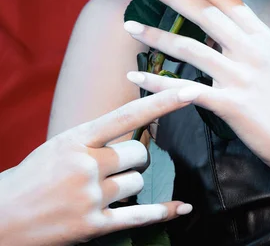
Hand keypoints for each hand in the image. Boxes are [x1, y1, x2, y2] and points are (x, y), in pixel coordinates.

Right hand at [0, 88, 197, 245]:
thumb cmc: (32, 177)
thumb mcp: (60, 146)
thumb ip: (95, 138)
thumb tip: (134, 127)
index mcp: (77, 139)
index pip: (128, 115)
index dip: (162, 102)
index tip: (190, 90)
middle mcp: (86, 166)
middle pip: (138, 153)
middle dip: (134, 159)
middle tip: (114, 166)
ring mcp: (90, 197)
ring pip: (138, 182)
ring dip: (130, 186)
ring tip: (101, 191)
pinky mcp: (92, 226)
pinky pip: (139, 216)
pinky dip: (163, 211)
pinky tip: (183, 208)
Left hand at [125, 0, 269, 183]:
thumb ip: (252, 42)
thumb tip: (225, 30)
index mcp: (264, 36)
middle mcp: (253, 50)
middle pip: (205, 13)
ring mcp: (242, 76)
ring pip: (190, 48)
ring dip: (156, 36)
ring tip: (130, 27)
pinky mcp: (232, 105)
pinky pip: (187, 90)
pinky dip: (158, 84)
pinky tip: (137, 79)